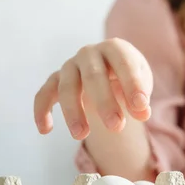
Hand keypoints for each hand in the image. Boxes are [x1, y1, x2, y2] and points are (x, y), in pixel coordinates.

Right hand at [34, 38, 152, 139]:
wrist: (111, 70)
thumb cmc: (128, 77)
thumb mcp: (141, 84)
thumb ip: (141, 98)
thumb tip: (142, 114)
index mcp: (115, 48)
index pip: (124, 64)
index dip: (132, 85)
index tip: (141, 109)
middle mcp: (90, 53)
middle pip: (93, 76)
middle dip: (105, 102)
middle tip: (116, 127)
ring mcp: (70, 65)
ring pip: (66, 87)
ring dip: (72, 112)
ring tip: (82, 136)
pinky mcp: (56, 79)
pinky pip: (44, 93)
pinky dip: (41, 110)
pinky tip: (45, 130)